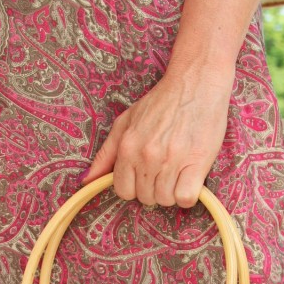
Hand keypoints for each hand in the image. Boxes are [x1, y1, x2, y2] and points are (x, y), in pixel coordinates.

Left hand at [80, 67, 233, 206]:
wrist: (196, 84)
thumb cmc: (162, 102)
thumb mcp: (126, 122)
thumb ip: (106, 153)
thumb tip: (86, 180)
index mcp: (127, 147)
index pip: (123, 191)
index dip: (135, 187)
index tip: (145, 176)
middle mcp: (147, 156)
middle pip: (146, 198)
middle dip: (154, 189)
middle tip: (165, 169)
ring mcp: (171, 160)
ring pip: (166, 200)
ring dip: (172, 191)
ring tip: (179, 170)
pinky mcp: (196, 164)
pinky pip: (186, 199)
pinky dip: (189, 194)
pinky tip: (191, 178)